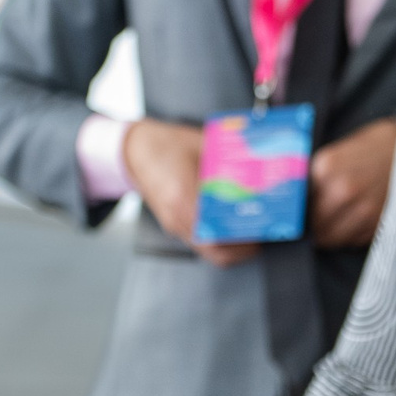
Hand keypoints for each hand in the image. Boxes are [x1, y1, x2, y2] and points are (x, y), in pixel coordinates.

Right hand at [122, 118, 255, 265]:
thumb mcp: (201, 145)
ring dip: (230, 247)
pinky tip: (230, 228)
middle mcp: (176, 214)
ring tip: (250, 233)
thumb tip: (257, 168)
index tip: (259, 233)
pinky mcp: (173, 223)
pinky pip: (199, 241)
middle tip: (260, 236)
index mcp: (183, 195)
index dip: (240, 241)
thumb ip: (227, 159)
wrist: (135, 149)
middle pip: (214, 250)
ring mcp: (173, 222)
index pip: (215, 234)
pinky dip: (217, 241)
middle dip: (240, 249)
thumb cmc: (164, 144)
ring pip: (206, 250)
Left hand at [309, 117, 395, 248]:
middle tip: (313, 220)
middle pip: (313, 226)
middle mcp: (343, 191)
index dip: (296, 212)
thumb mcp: (336, 152)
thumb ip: (314, 177)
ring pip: (331, 239)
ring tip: (334, 221)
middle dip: (312, 226)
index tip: (296, 214)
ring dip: (329, 234)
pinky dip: (349, 235)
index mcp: (327, 168)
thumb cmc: (373, 147)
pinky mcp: (379, 222)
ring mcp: (363, 209)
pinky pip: (352, 241)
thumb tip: (294, 202)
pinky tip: (353, 220)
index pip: (297, 205)